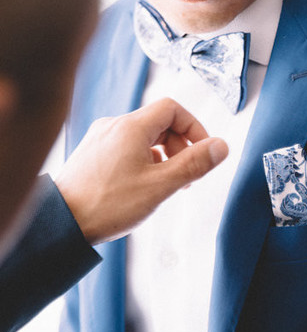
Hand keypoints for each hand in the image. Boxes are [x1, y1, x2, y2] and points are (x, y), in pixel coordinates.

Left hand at [56, 98, 227, 243]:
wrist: (61, 222)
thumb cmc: (106, 204)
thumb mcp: (160, 186)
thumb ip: (193, 164)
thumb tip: (221, 146)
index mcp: (131, 127)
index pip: (173, 109)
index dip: (194, 127)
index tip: (203, 151)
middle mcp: (113, 126)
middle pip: (158, 122)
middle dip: (179, 146)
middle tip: (186, 175)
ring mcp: (99, 139)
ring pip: (141, 137)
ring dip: (162, 156)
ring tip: (165, 185)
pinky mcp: (91, 154)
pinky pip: (125, 148)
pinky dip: (141, 161)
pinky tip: (141, 186)